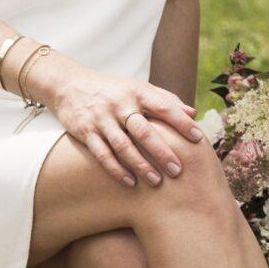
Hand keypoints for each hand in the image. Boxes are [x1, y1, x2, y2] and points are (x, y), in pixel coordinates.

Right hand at [34, 57, 206, 188]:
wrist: (70, 85)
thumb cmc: (113, 90)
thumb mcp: (138, 88)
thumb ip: (165, 99)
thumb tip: (193, 114)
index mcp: (137, 91)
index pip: (164, 107)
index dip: (181, 123)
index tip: (198, 139)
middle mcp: (120, 104)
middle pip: (144, 131)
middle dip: (162, 152)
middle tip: (178, 170)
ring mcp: (101, 118)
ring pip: (123, 146)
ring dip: (140, 165)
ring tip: (156, 181)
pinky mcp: (86, 132)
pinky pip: (102, 154)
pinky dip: (116, 169)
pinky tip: (130, 182)